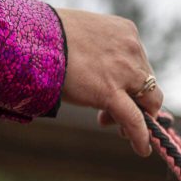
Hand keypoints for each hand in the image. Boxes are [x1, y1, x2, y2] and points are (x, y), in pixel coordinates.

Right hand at [54, 8, 163, 156]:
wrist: (34, 38)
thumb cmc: (49, 35)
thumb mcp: (83, 37)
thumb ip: (97, 52)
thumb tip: (94, 70)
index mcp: (125, 31)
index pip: (139, 63)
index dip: (129, 82)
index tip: (116, 92)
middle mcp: (131, 48)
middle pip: (146, 83)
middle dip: (134, 101)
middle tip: (110, 115)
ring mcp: (125, 70)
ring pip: (145, 102)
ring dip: (138, 118)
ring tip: (120, 131)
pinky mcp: (110, 92)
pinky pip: (134, 119)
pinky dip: (140, 136)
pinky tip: (142, 150)